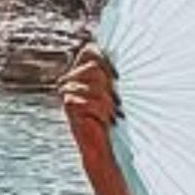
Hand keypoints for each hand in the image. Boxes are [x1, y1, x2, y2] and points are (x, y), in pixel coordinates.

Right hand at [59, 43, 122, 174]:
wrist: (101, 145)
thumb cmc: (111, 117)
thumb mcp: (113, 91)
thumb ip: (112, 72)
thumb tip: (127, 49)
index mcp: (78, 70)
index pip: (90, 50)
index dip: (106, 60)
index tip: (117, 78)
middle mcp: (69, 78)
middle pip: (95, 66)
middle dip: (108, 85)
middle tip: (113, 103)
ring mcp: (66, 90)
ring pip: (97, 83)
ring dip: (108, 101)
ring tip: (110, 114)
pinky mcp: (68, 103)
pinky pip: (94, 100)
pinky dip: (104, 111)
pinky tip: (104, 120)